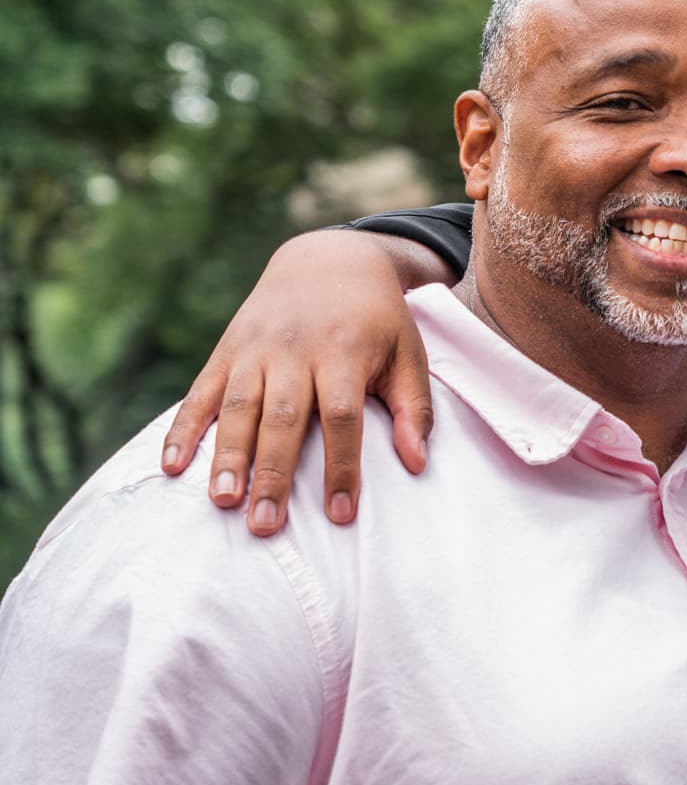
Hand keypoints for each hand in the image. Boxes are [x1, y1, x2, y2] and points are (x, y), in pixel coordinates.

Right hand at [161, 229, 447, 534]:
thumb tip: (417, 463)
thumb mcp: (409, 351)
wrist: (329, 259)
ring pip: (238, 407)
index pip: (342, 416)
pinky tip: (171, 466)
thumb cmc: (377, 318)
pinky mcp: (226, 350)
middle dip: (273, 474)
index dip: (340, 466)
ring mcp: (255, 350)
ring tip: (222, 502)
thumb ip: (415, 407)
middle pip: (283, 418)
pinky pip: (200, 392)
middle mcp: (295, 351)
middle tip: (265, 526)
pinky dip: (184, 428)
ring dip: (228, 456)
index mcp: (344, 352)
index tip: (339, 515)